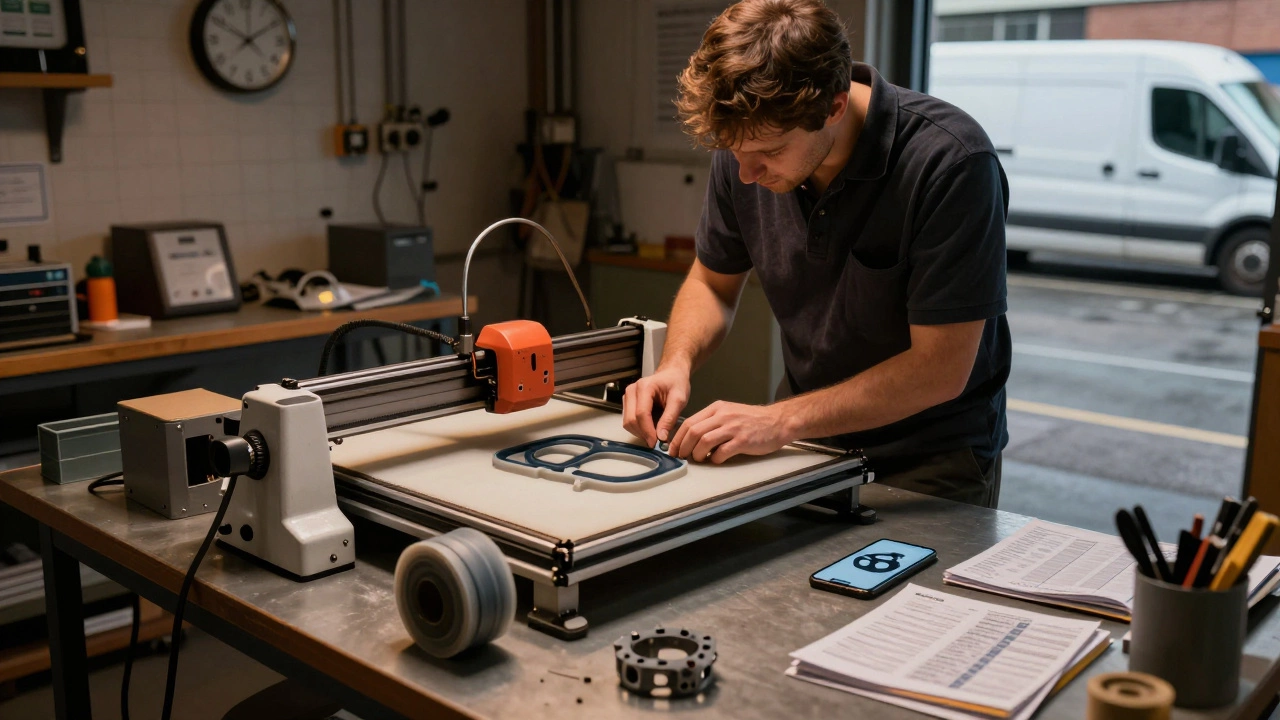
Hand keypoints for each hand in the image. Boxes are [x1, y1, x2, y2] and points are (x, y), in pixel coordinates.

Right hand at [622, 365, 690, 446]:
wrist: (672, 375)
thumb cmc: (676, 383)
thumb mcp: (679, 399)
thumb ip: (670, 418)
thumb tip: (661, 437)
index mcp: (644, 387)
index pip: (641, 414)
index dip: (648, 431)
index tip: (657, 442)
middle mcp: (632, 391)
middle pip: (631, 420)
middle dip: (643, 433)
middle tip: (657, 442)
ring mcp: (628, 396)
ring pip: (628, 422)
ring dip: (640, 432)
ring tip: (656, 433)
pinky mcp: (628, 403)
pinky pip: (628, 421)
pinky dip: (639, 428)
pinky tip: (651, 428)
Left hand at [669, 401, 795, 463]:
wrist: (777, 421)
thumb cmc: (752, 420)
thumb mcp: (729, 413)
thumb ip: (711, 422)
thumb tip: (691, 438)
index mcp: (717, 408)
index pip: (689, 422)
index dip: (677, 438)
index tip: (674, 449)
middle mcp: (723, 416)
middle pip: (693, 431)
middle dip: (683, 447)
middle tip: (682, 457)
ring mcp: (733, 428)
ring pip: (704, 441)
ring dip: (697, 454)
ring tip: (699, 459)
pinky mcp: (743, 441)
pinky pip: (722, 452)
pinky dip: (715, 459)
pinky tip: (717, 460)